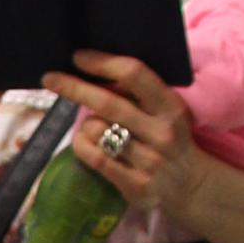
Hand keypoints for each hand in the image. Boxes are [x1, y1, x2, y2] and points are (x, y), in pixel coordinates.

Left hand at [45, 51, 203, 220]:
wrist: (193, 186)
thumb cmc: (172, 139)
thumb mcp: (167, 112)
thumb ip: (140, 94)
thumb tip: (96, 69)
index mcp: (171, 107)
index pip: (135, 75)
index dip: (103, 63)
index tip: (79, 56)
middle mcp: (161, 132)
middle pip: (108, 103)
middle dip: (74, 87)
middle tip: (50, 78)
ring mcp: (148, 161)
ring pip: (96, 129)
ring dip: (86, 123)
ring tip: (94, 127)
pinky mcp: (134, 185)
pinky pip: (93, 156)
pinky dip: (82, 144)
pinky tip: (86, 142)